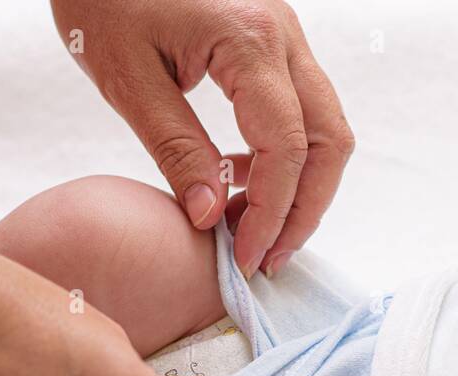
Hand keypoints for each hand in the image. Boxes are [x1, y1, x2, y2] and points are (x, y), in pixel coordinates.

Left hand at [50, 0, 354, 277]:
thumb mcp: (128, 79)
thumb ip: (175, 150)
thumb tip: (210, 218)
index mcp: (250, 41)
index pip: (286, 149)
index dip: (271, 214)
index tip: (245, 258)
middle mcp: (283, 35)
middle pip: (329, 140)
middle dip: (304, 209)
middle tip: (266, 258)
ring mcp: (284, 35)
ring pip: (325, 126)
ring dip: (302, 186)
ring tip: (255, 230)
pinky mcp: (272, 41)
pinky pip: (302, 108)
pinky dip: (288, 156)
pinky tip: (240, 180)